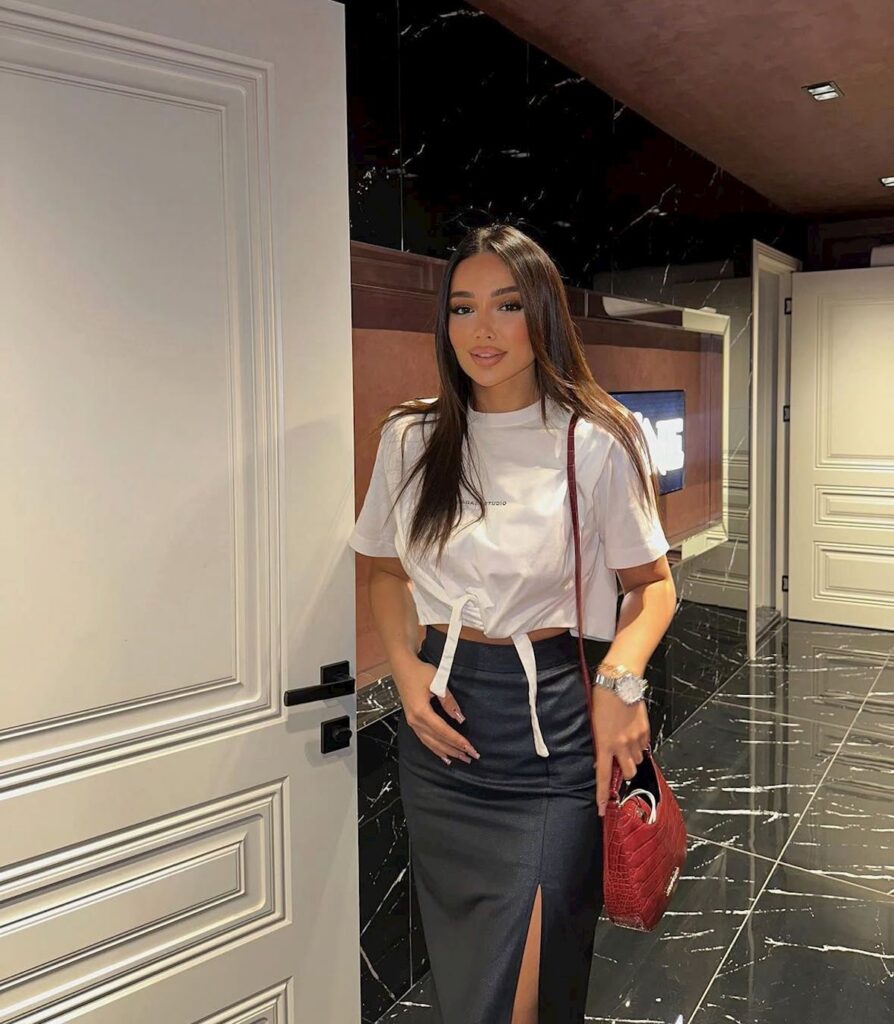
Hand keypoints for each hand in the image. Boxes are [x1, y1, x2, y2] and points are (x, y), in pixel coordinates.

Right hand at [393, 656, 480, 765]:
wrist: (402, 666)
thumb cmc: (420, 672)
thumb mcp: (437, 682)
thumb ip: (448, 701)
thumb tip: (460, 718)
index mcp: (421, 712)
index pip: (444, 731)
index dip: (458, 741)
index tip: (471, 748)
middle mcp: (415, 721)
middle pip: (438, 740)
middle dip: (455, 750)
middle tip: (471, 757)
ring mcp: (412, 722)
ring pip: (431, 743)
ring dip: (446, 752)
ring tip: (460, 759)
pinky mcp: (412, 720)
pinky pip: (424, 740)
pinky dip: (435, 749)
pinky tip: (443, 755)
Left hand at [591, 686, 650, 816]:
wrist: (619, 681)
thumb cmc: (601, 698)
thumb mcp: (594, 722)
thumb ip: (599, 742)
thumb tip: (599, 757)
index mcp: (604, 743)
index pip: (602, 776)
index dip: (601, 795)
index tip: (601, 810)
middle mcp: (621, 744)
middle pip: (628, 773)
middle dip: (624, 771)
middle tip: (619, 759)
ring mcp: (635, 738)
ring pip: (637, 760)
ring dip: (632, 757)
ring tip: (625, 742)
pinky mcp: (645, 730)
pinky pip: (644, 746)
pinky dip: (639, 745)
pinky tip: (632, 732)